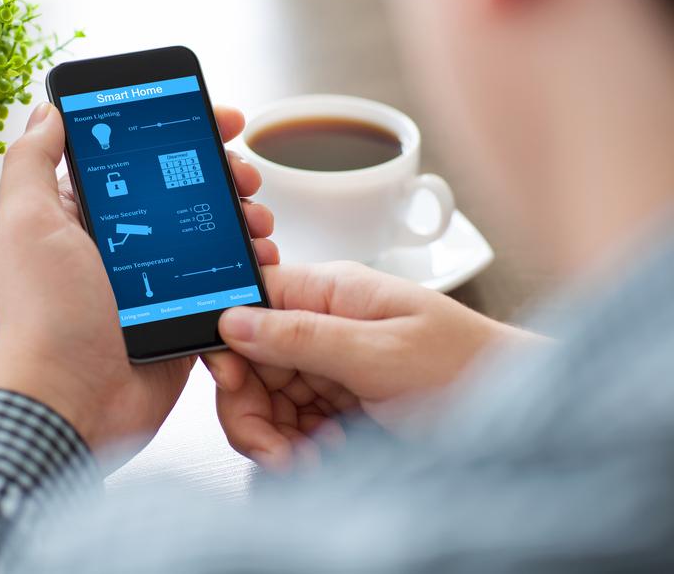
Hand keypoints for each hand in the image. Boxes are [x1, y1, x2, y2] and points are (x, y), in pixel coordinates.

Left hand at [0, 101, 278, 459]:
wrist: (74, 400)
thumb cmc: (46, 314)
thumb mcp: (27, 223)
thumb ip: (33, 160)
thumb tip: (48, 110)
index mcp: (85, 215)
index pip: (140, 158)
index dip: (182, 132)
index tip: (219, 119)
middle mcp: (123, 244)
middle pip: (187, 193)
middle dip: (226, 176)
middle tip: (246, 178)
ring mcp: (157, 281)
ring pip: (213, 236)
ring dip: (244, 222)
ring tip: (258, 223)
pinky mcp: (183, 315)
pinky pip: (224, 285)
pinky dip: (248, 273)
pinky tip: (260, 264)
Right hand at [204, 262, 543, 470]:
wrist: (523, 416)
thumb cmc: (470, 369)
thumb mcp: (381, 354)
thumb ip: (303, 335)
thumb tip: (234, 319)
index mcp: (332, 292)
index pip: (249, 301)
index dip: (228, 343)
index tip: (234, 384)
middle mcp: (325, 323)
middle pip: (250, 361)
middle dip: (252, 410)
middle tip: (273, 448)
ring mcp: (331, 363)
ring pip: (267, 399)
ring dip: (276, 437)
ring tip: (308, 459)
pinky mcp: (340, 399)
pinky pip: (292, 423)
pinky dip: (297, 449)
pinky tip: (323, 456)